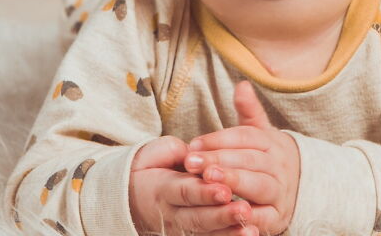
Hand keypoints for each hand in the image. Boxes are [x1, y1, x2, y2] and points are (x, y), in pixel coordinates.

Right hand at [129, 135, 253, 235]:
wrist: (129, 198)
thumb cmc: (149, 169)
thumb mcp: (155, 154)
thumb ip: (176, 152)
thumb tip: (195, 152)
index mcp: (162, 189)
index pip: (185, 192)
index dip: (205, 193)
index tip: (225, 190)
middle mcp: (170, 214)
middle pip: (198, 217)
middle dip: (222, 216)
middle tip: (244, 210)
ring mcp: (179, 229)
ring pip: (205, 233)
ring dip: (229, 232)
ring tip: (251, 229)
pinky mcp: (188, 235)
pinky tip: (249, 235)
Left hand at [184, 81, 300, 235]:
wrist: (299, 188)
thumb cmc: (267, 158)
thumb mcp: (260, 134)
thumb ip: (249, 112)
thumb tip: (242, 85)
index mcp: (272, 143)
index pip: (245, 137)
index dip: (219, 140)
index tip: (194, 144)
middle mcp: (279, 166)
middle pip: (250, 160)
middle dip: (220, 160)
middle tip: (193, 162)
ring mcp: (281, 192)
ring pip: (258, 185)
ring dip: (234, 182)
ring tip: (209, 180)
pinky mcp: (278, 217)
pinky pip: (264, 218)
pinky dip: (247, 216)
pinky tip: (227, 212)